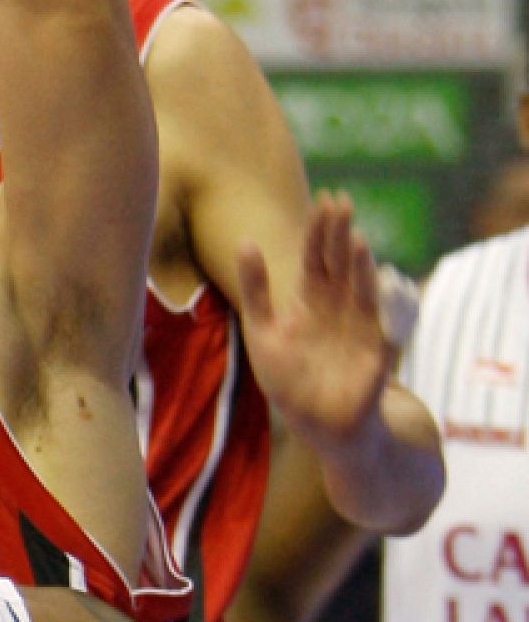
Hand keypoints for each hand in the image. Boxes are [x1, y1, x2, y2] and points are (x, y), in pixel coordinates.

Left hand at [236, 193, 391, 461]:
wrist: (317, 423)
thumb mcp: (262, 330)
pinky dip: (373, 293)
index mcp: (311, 301)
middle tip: (339, 200)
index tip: (323, 199)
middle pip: (339, 262)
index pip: (315, 257)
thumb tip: (245, 241)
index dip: (318, 230)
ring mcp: (358, 323)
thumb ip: (255, 288)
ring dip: (356, 260)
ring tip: (351, 233)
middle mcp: (338, 306)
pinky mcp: (373, 345)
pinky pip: (375, 314)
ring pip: (358, 283)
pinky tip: (372, 270)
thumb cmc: (288, 380)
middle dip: (339, 233)